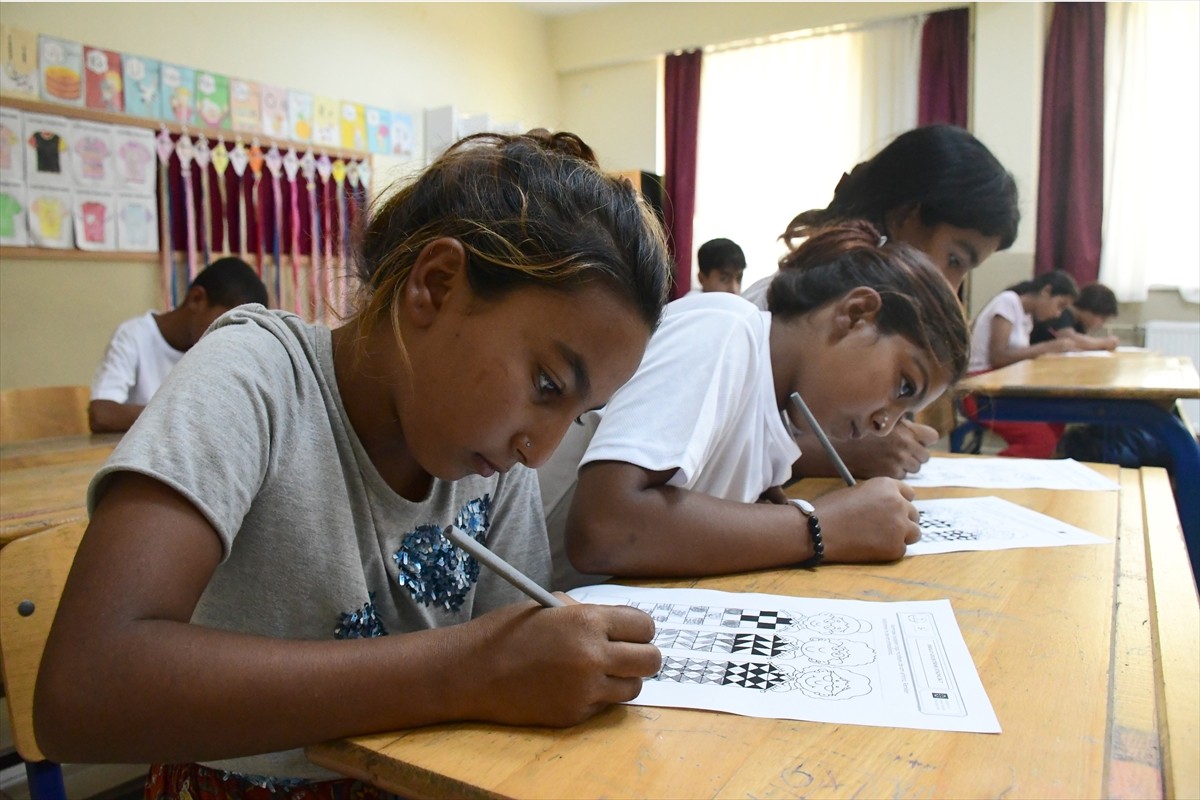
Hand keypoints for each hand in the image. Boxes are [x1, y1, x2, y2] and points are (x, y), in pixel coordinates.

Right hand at [460, 601, 660, 726]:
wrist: (473, 672)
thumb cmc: (508, 632)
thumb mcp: (549, 605)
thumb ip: (586, 613)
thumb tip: (618, 624)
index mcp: (587, 621)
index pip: (644, 626)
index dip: (640, 629)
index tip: (632, 632)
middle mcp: (593, 656)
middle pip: (650, 661)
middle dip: (642, 655)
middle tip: (627, 653)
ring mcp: (585, 690)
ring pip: (633, 688)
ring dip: (623, 678)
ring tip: (600, 671)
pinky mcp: (574, 715)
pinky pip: (604, 705)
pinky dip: (596, 696)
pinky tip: (571, 685)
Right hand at [811, 477, 919, 562]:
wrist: (818, 530)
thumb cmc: (831, 509)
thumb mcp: (857, 491)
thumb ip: (878, 497)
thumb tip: (887, 508)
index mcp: (887, 486)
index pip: (909, 494)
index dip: (900, 503)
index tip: (894, 511)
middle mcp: (898, 503)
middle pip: (914, 514)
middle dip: (903, 520)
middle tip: (886, 528)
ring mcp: (899, 526)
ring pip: (914, 533)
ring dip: (902, 536)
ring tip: (881, 539)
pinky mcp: (895, 547)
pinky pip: (901, 549)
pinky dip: (890, 550)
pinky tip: (872, 548)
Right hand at [834, 420, 937, 478]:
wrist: (835, 447)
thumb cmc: (858, 432)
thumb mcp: (881, 419)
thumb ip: (904, 425)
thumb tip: (922, 433)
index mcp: (905, 429)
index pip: (932, 436)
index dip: (924, 439)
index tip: (917, 440)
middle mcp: (904, 445)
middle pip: (924, 456)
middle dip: (914, 455)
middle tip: (900, 452)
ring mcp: (897, 461)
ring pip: (914, 468)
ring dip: (905, 465)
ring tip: (889, 459)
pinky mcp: (889, 474)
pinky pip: (901, 477)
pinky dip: (893, 473)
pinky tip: (881, 466)